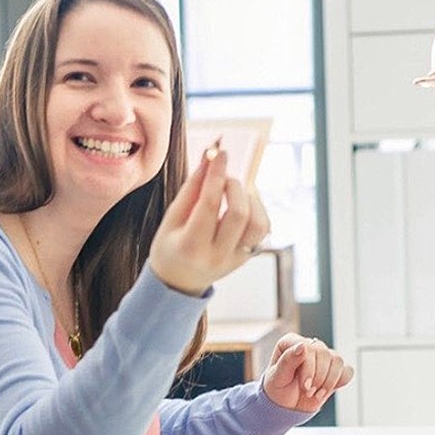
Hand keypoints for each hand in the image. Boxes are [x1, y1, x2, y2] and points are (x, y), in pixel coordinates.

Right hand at [148, 144, 269, 296]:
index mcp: (190, 246)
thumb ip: (191, 189)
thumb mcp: (172, 218)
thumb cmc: (171, 246)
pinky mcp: (246, 257)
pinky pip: (263, 230)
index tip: (219, 153)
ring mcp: (235, 260)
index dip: (215, 174)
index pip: (208, 204)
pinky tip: (242, 206)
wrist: (178, 281)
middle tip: (223, 178)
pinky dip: (256, 210)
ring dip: (249, 199)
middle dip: (233, 186)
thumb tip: (209, 158)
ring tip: (233, 195)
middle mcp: (216, 256)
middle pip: (238, 214)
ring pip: (259, 223)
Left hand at [261, 333, 352, 412]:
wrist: (285, 406)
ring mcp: (323, 357)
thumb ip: (288, 360)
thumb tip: (302, 345)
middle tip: (308, 392)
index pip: (309, 348)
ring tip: (316, 394)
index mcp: (291, 342)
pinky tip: (326, 390)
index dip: (310, 369)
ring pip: (338, 361)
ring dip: (329, 382)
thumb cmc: (278, 389)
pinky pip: (347, 371)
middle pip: (325, 354)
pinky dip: (339, 382)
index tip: (305, 386)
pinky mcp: (334, 369)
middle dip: (319, 378)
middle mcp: (309, 345)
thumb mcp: (277, 377)